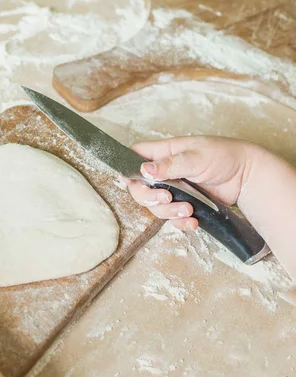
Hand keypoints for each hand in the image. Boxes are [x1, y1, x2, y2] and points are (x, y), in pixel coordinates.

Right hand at [122, 136, 262, 230]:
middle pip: (140, 188)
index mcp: (163, 153)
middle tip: (166, 198)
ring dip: (168, 212)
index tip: (129, 181)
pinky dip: (180, 223)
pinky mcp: (184, 204)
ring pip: (156, 206)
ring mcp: (173, 190)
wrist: (248, 176)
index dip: (127, 169)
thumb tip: (144, 169)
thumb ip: (170, 164)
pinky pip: (172, 218)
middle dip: (149, 198)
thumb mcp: (196, 157)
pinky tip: (192, 221)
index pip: (134, 157)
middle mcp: (164, 172)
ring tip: (189, 210)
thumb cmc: (224, 156)